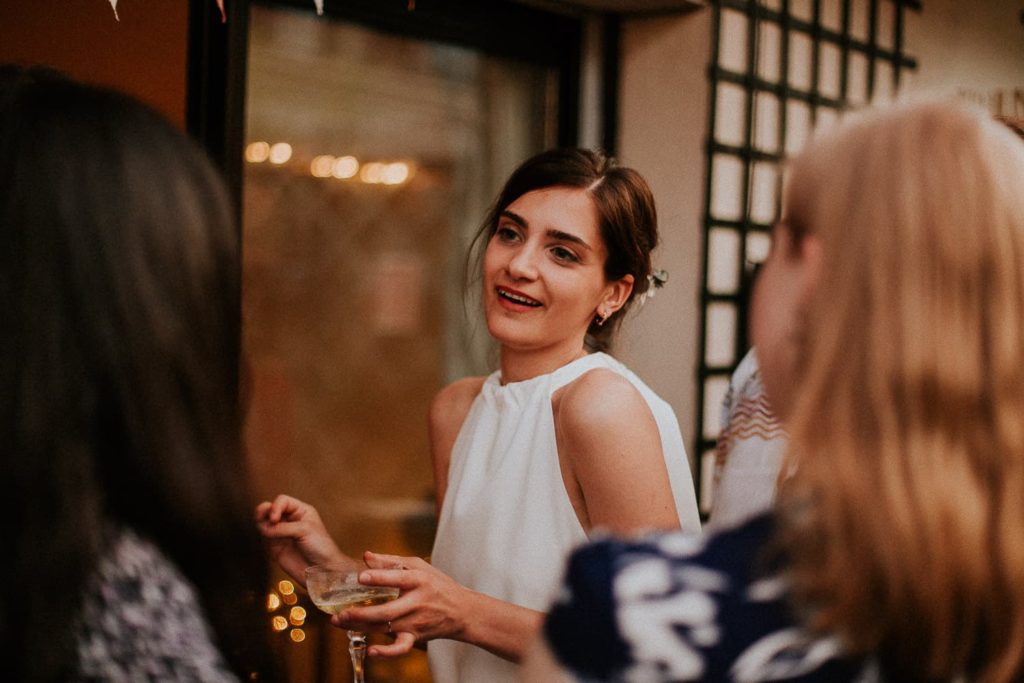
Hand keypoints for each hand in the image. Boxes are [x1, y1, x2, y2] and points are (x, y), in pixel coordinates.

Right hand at [254, 494, 355, 583]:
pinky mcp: (275, 545)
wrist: (321, 570)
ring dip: (261, 519)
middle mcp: (290, 519)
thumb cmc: (320, 547)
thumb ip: (283, 527)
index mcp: (301, 511)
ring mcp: (281, 532)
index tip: (275, 518)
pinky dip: (262, 532)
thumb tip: (265, 527)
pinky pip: (264, 534)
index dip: (276, 506)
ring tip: (264, 525)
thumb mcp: (305, 530)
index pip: (283, 501)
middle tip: (266, 518)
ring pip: (265, 520)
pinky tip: (266, 534)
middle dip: (265, 510)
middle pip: (271, 508)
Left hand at [332, 551, 469, 657]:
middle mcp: (417, 602)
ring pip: (386, 628)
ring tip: (340, 622)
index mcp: (419, 580)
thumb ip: (391, 561)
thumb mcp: (418, 566)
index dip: (379, 577)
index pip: (398, 578)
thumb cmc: (437, 585)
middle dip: (362, 613)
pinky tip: (371, 650)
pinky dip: (386, 652)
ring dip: (361, 626)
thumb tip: (366, 556)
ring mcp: (416, 621)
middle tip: (341, 612)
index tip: (360, 576)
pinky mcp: (415, 636)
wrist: (461, 611)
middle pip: (387, 611)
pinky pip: (400, 648)